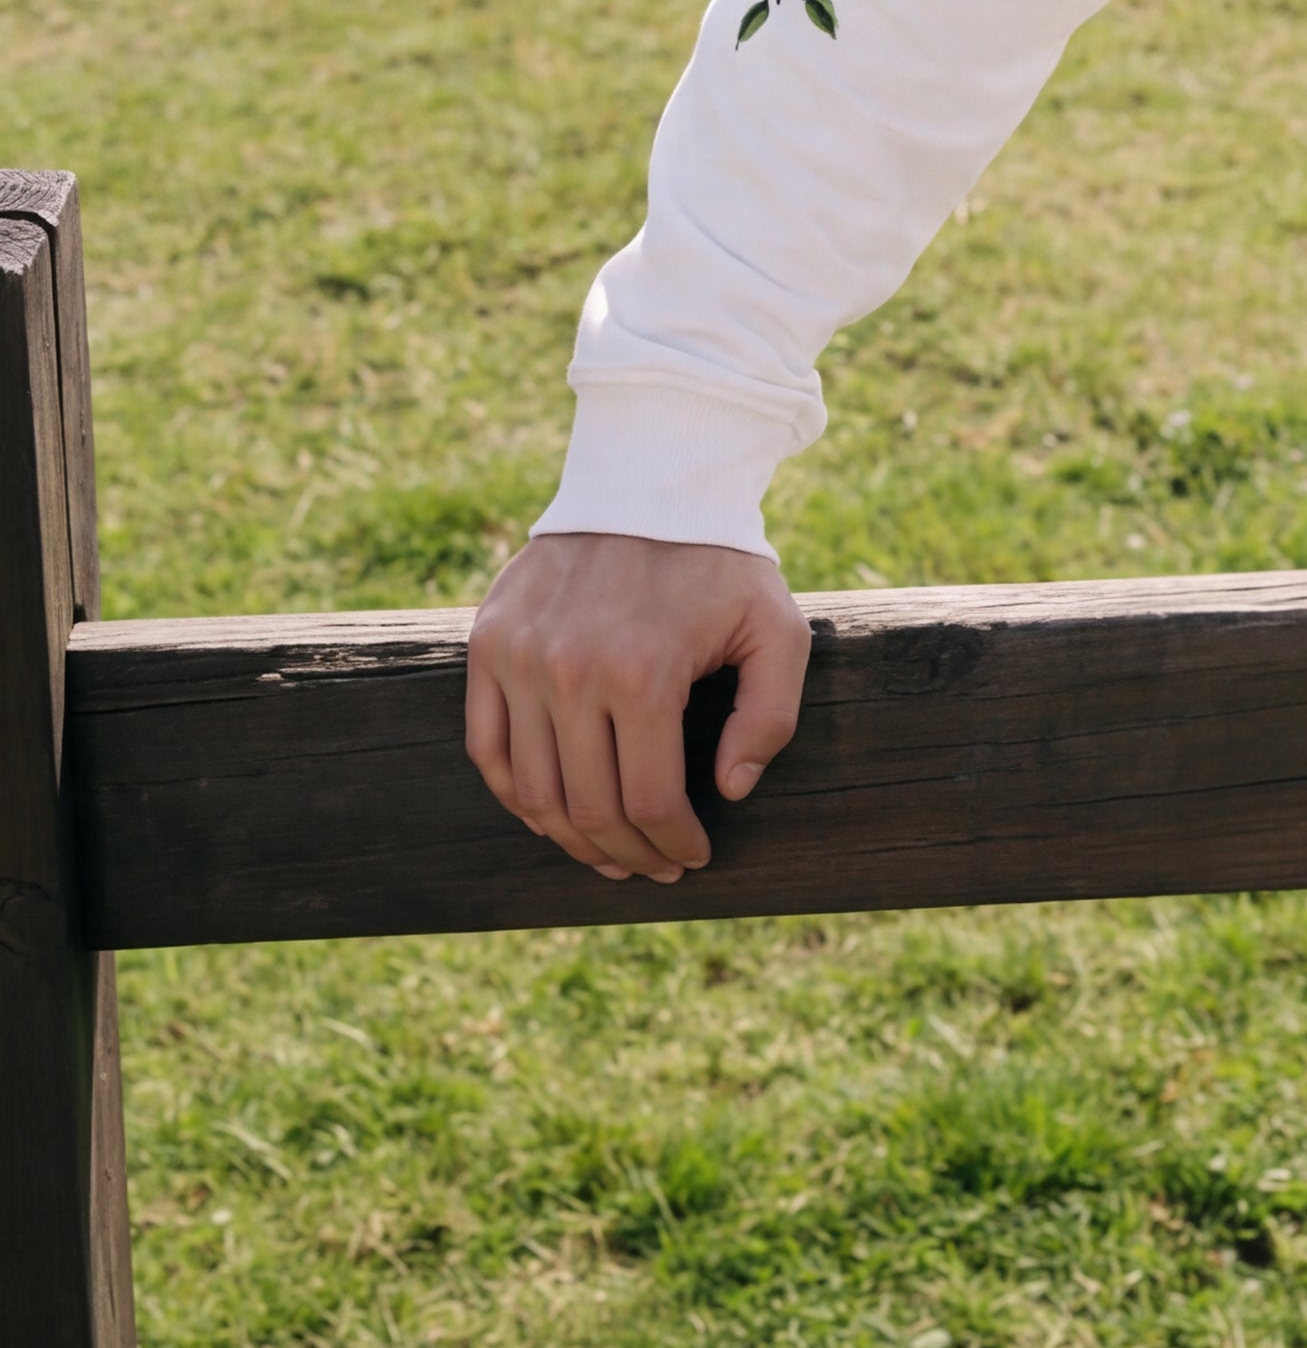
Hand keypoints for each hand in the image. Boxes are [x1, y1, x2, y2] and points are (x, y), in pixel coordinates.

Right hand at [465, 531, 809, 880]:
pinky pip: (487, 748)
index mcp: (643, 673)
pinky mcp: (487, 645)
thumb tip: (729, 791)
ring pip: (532, 792)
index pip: (649, 801)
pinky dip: (515, 795)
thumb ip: (769, 715)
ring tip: (607, 853)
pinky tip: (551, 814)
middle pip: (587, 808)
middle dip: (626, 855)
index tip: (693, 858)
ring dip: (569, 839)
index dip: (672, 845)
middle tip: (653, 868)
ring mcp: (519, 660)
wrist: (650, 479)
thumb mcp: (777, 628)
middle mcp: (569, 672)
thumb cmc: (721, 561)